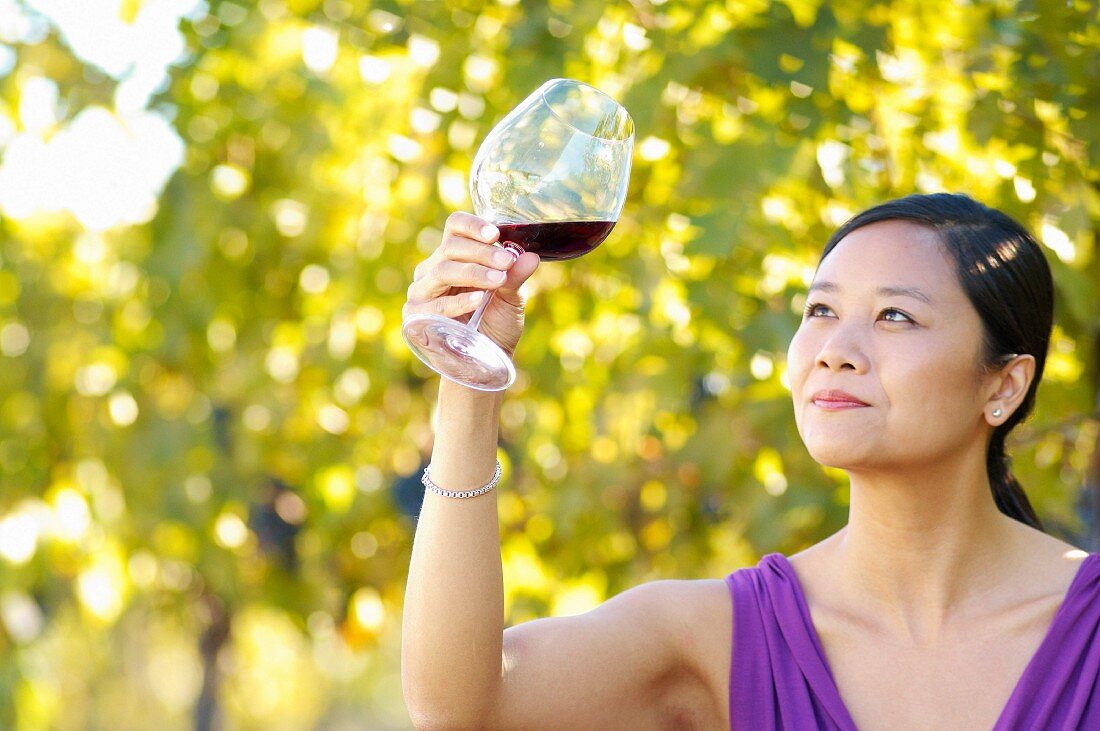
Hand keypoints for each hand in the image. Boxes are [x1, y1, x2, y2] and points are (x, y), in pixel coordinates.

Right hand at [403, 212, 540, 357]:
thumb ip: (516, 277)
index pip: (455, 227)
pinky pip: (437, 304)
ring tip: (498, 280)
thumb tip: (531, 257)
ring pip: (442, 271)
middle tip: (507, 261)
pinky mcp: (416, 316)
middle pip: (450, 247)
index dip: (472, 225)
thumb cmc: (495, 325)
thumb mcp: (511, 299)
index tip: (495, 233)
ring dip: (473, 273)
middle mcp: (433, 269)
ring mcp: (421, 291)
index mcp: (454, 256)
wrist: (484, 362)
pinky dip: (459, 301)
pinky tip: (479, 299)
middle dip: (481, 252)